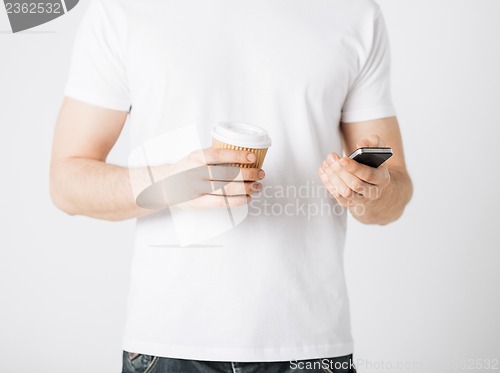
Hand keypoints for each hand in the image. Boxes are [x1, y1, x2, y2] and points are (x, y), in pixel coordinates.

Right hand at [136, 147, 264, 208]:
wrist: (164, 184)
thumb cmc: (185, 169)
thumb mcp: (195, 156)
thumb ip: (214, 156)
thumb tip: (245, 156)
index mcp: (196, 157)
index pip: (219, 155)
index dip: (238, 155)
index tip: (253, 156)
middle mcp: (196, 172)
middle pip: (227, 174)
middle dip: (248, 174)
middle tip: (260, 173)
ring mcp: (197, 189)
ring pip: (227, 189)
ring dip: (247, 188)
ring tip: (258, 186)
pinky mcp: (199, 202)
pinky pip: (222, 202)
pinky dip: (238, 200)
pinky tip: (247, 197)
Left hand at [318, 135, 390, 207]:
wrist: (374, 183)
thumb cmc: (375, 163)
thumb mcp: (379, 150)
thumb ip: (374, 142)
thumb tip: (361, 145)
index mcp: (382, 178)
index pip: (369, 175)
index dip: (355, 168)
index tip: (342, 159)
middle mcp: (373, 192)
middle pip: (356, 185)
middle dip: (341, 171)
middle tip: (331, 158)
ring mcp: (361, 199)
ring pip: (346, 192)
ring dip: (333, 177)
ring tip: (326, 163)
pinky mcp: (349, 203)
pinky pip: (337, 196)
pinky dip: (328, 183)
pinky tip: (323, 171)